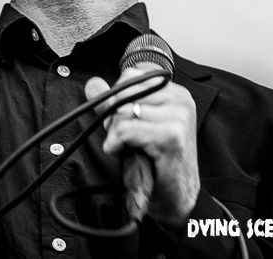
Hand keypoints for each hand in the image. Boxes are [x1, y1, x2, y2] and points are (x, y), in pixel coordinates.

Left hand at [84, 64, 199, 225]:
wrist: (175, 196)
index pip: (129, 76)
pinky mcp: (171, 136)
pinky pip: (124, 130)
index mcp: (174, 91)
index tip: (129, 120)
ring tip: (131, 147)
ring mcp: (178, 117)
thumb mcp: (133, 123)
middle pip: (122, 94)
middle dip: (114, 118)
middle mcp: (180, 99)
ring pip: (121, 112)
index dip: (118, 99)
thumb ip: (111, 101)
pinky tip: (127, 153)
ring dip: (115, 134)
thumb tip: (92, 83)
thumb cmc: (156, 160)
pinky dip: (117, 144)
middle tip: (128, 139)